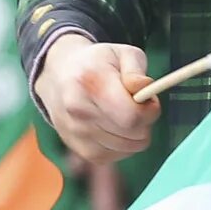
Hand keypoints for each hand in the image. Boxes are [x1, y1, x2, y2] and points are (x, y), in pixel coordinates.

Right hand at [33, 36, 158, 163]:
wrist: (59, 76)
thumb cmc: (99, 63)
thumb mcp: (123, 53)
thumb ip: (136, 70)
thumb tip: (144, 88)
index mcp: (92, 84)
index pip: (132, 116)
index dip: (150, 111)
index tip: (149, 100)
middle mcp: (79, 112)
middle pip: (131, 134)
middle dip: (145, 121)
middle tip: (138, 105)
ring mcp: (75, 133)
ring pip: (126, 148)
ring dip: (135, 134)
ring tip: (125, 114)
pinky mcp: (77, 148)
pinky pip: (113, 157)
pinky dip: (123, 146)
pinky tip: (117, 128)